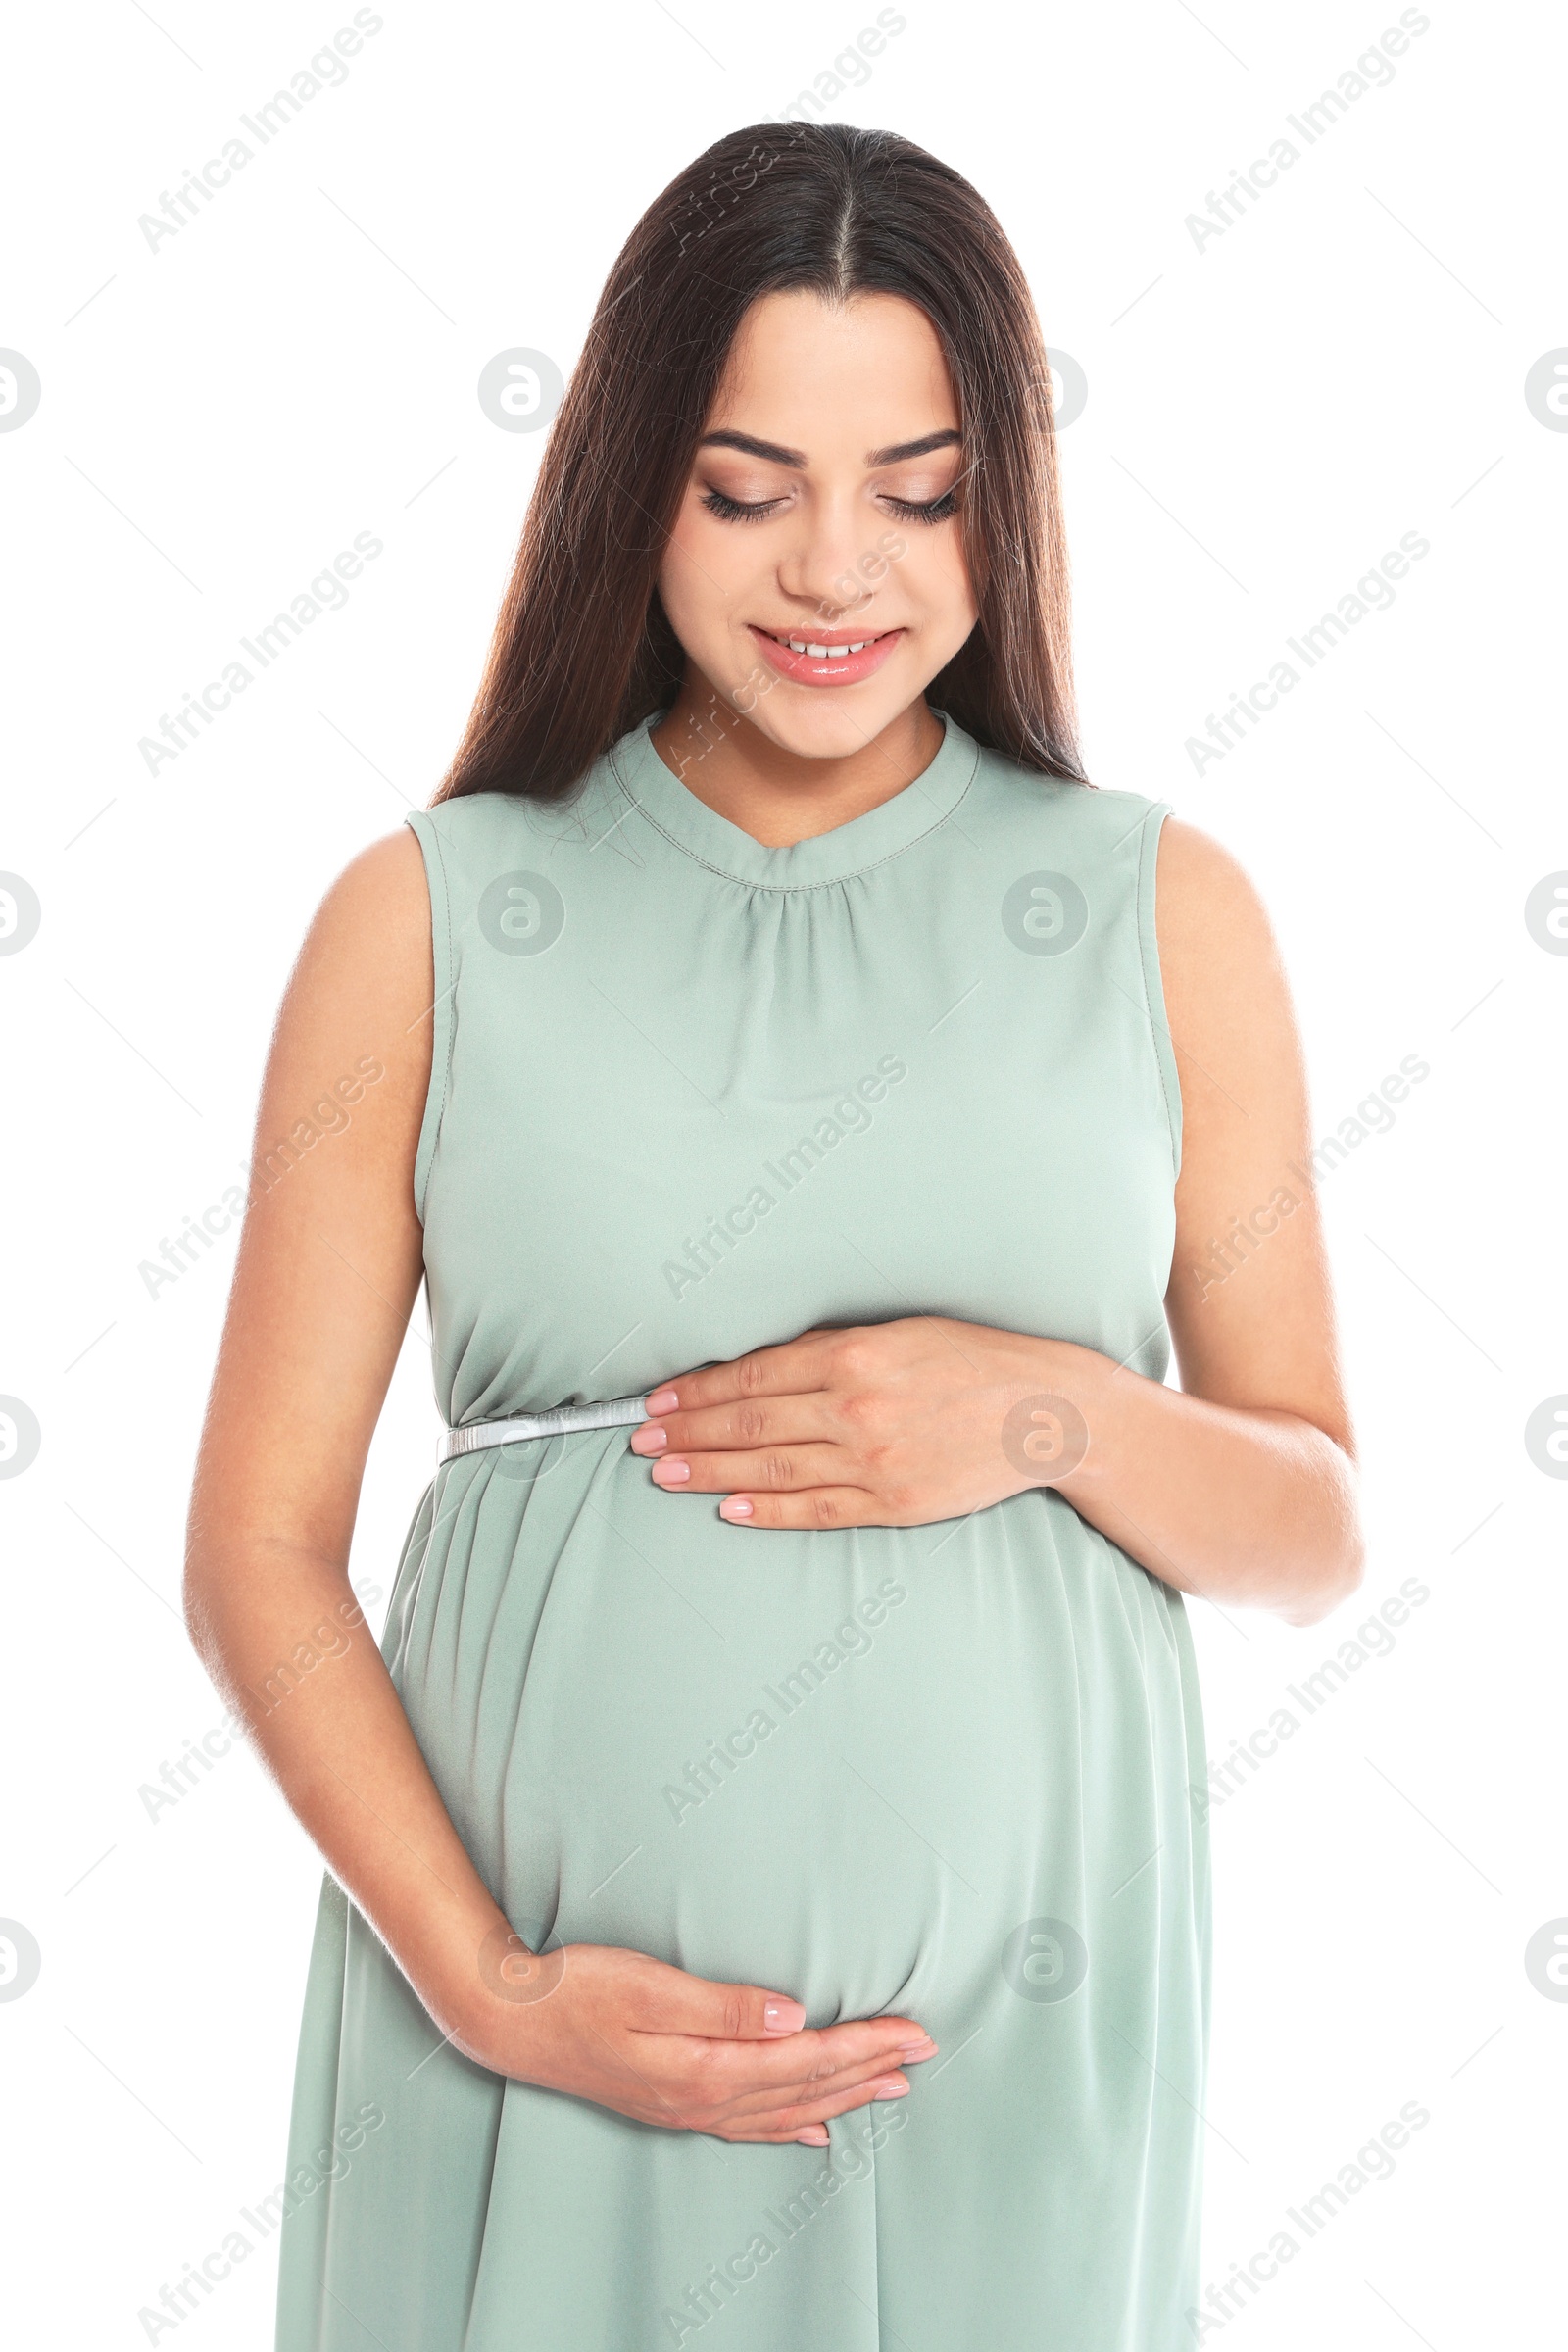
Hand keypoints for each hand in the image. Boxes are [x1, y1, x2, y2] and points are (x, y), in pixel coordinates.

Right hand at [455, 1938, 935, 2144]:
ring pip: (784, 2109)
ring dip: (841, 2096)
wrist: (508, 2020)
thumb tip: (794, 2017)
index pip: (805, 2060)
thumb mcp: (648, 1987)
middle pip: (804, 2089)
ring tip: (890, 2087)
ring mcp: (685, 2107)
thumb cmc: (573, 1990)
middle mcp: (701, 2099)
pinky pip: (748, 2123)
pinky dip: (790, 2124)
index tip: (913, 2032)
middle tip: (925, 2051)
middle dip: (869, 2070)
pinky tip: (812, 2128)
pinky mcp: (670, 2102)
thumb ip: (723, 2006)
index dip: (864, 2045)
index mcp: (703, 2069)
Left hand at [630, 1319, 1095, 1528]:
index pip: (753, 1376)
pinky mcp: (895, 1503)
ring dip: (710, 1472)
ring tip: (664, 1474)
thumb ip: (833, 1349)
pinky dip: (769, 1510)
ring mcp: (876, 1460)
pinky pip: (818, 1510)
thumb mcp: (901, 1332)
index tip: (658, 1401)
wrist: (1047, 1413)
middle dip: (688, 1433)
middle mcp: (858, 1408)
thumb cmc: (973, 1361)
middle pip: (751, 1422)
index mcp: (856, 1356)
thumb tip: (760, 1365)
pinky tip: (730, 1509)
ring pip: (773, 1467)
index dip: (698, 1392)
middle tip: (641, 1440)